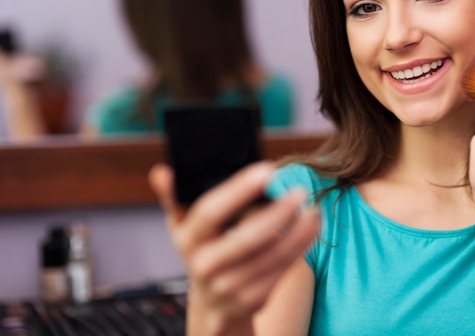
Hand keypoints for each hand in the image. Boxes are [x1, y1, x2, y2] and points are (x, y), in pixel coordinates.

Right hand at [149, 161, 319, 333]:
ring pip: (271, 257)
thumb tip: (161, 172)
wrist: (212, 306)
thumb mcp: (183, 226)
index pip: (211, 212)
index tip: (267, 169)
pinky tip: (312, 227)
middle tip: (300, 190)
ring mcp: (229, 287)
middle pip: (246, 239)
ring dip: (297, 232)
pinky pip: (281, 271)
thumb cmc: (202, 251)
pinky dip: (300, 247)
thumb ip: (174, 197)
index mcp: (188, 240)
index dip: (239, 191)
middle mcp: (205, 266)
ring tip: (313, 208)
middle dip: (278, 213)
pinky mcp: (252, 300)